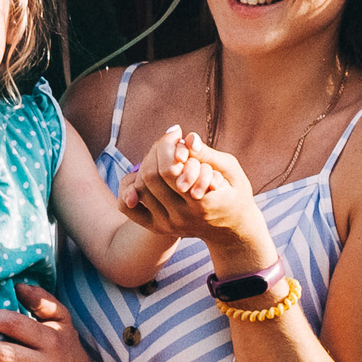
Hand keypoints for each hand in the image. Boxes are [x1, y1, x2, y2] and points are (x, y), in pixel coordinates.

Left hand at [123, 133, 271, 268]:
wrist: (231, 229)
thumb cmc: (234, 193)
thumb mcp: (231, 171)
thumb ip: (208, 154)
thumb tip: (188, 138)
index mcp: (202, 204)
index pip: (168, 169)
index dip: (168, 145)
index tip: (176, 132)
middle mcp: (181, 218)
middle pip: (150, 176)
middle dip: (157, 150)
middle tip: (169, 140)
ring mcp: (167, 225)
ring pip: (139, 187)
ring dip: (147, 163)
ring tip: (163, 155)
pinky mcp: (157, 227)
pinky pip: (128, 207)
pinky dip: (128, 189)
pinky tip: (141, 175)